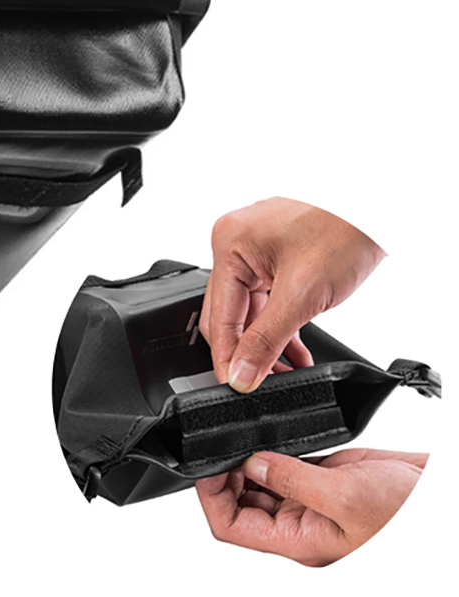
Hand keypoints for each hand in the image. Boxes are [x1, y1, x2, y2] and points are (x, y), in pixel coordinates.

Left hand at [196, 448, 427, 565]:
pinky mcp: (324, 476)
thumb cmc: (407, 512)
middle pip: (240, 502)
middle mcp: (300, 522)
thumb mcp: (344, 497)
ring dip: (245, 459)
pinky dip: (269, 448)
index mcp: (299, 540)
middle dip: (224, 473)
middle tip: (218, 442)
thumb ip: (291, 480)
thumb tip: (249, 464)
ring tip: (237, 434)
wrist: (442, 495)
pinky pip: (284, 464)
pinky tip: (265, 432)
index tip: (204, 464)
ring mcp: (311, 499)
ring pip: (259, 481)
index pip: (232, 526)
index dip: (212, 496)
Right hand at [199, 198, 384, 391]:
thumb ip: (267, 339)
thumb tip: (241, 372)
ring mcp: (253, 246)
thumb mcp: (303, 295)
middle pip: (229, 311)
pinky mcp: (272, 253)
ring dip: (265, 340)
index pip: (219, 314)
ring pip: (248, 307)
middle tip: (259, 384)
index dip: (228, 356)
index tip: (237, 387)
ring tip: (284, 372)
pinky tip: (294, 350)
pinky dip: (277, 322)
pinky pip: (264, 296)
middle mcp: (234, 241)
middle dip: (246, 351)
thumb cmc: (345, 230)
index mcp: (228, 243)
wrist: (378, 209)